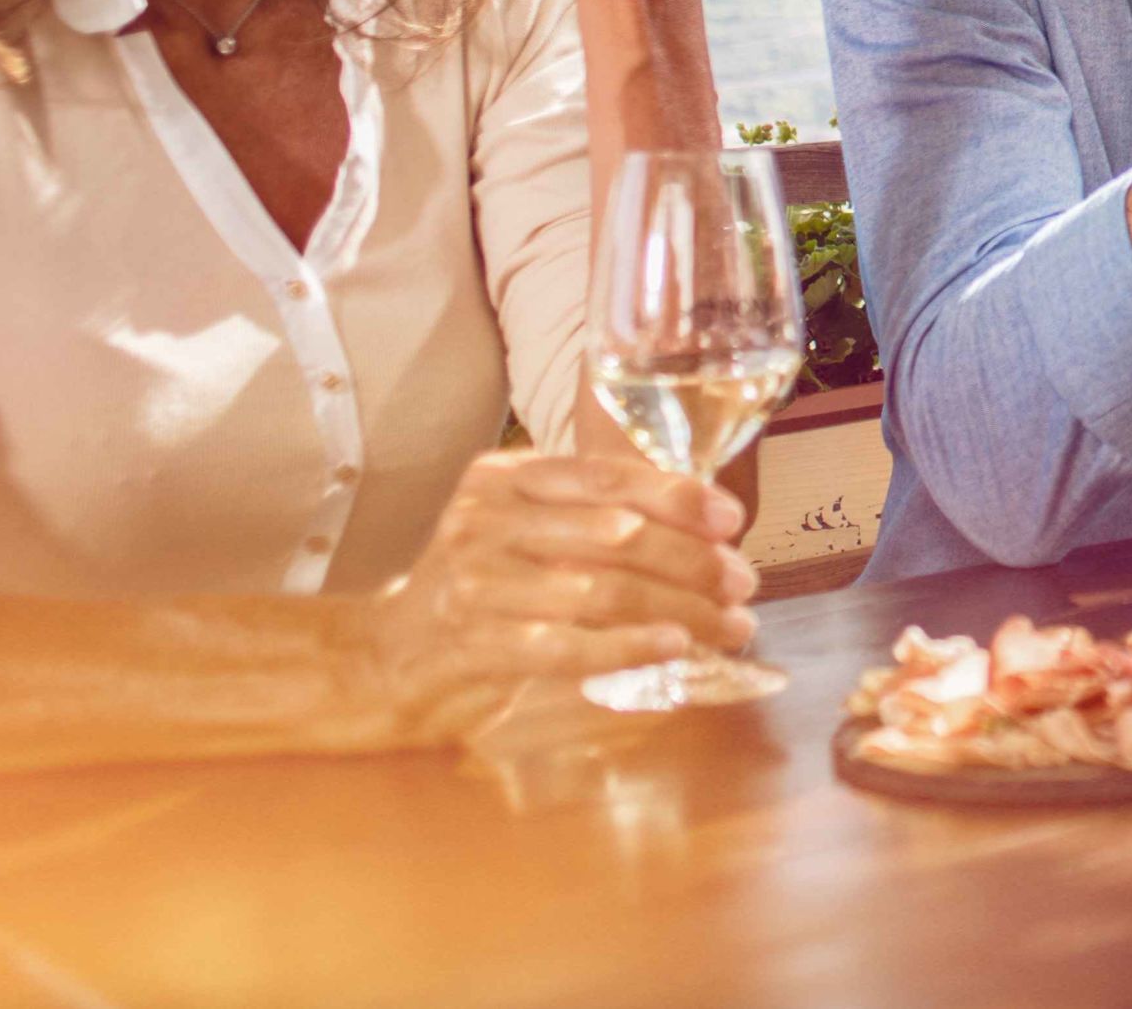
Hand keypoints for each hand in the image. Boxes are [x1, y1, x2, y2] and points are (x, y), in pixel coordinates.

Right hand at [345, 451, 756, 741]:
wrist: (389, 656)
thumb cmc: (481, 589)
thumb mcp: (525, 530)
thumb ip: (592, 516)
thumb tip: (704, 523)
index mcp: (505, 477)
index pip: (606, 475)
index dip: (677, 496)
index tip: (732, 520)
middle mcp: (485, 518)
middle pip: (615, 534)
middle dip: (693, 560)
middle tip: (742, 584)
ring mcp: (476, 581)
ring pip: (602, 590)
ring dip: (680, 610)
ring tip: (730, 624)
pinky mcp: (473, 642)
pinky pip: (567, 645)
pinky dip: (629, 646)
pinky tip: (674, 648)